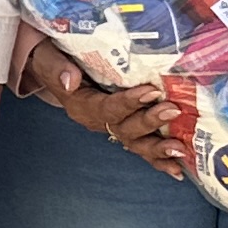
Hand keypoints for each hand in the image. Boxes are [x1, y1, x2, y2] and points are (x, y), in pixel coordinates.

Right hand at [16, 41, 188, 177]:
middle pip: (124, 129)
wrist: (55, 66)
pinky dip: (159, 159)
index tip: (152, 91)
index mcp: (80, 105)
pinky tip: (177, 170)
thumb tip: (70, 80)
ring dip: (158, 148)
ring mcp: (111, 127)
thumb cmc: (53, 58)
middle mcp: (96, 122)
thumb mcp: (48, 57)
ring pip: (135, 142)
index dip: (129, 103)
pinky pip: (142, 146)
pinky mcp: (124, 126)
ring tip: (180, 150)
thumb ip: (56, 67)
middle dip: (150, 122)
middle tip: (173, 110)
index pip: (106, 108)